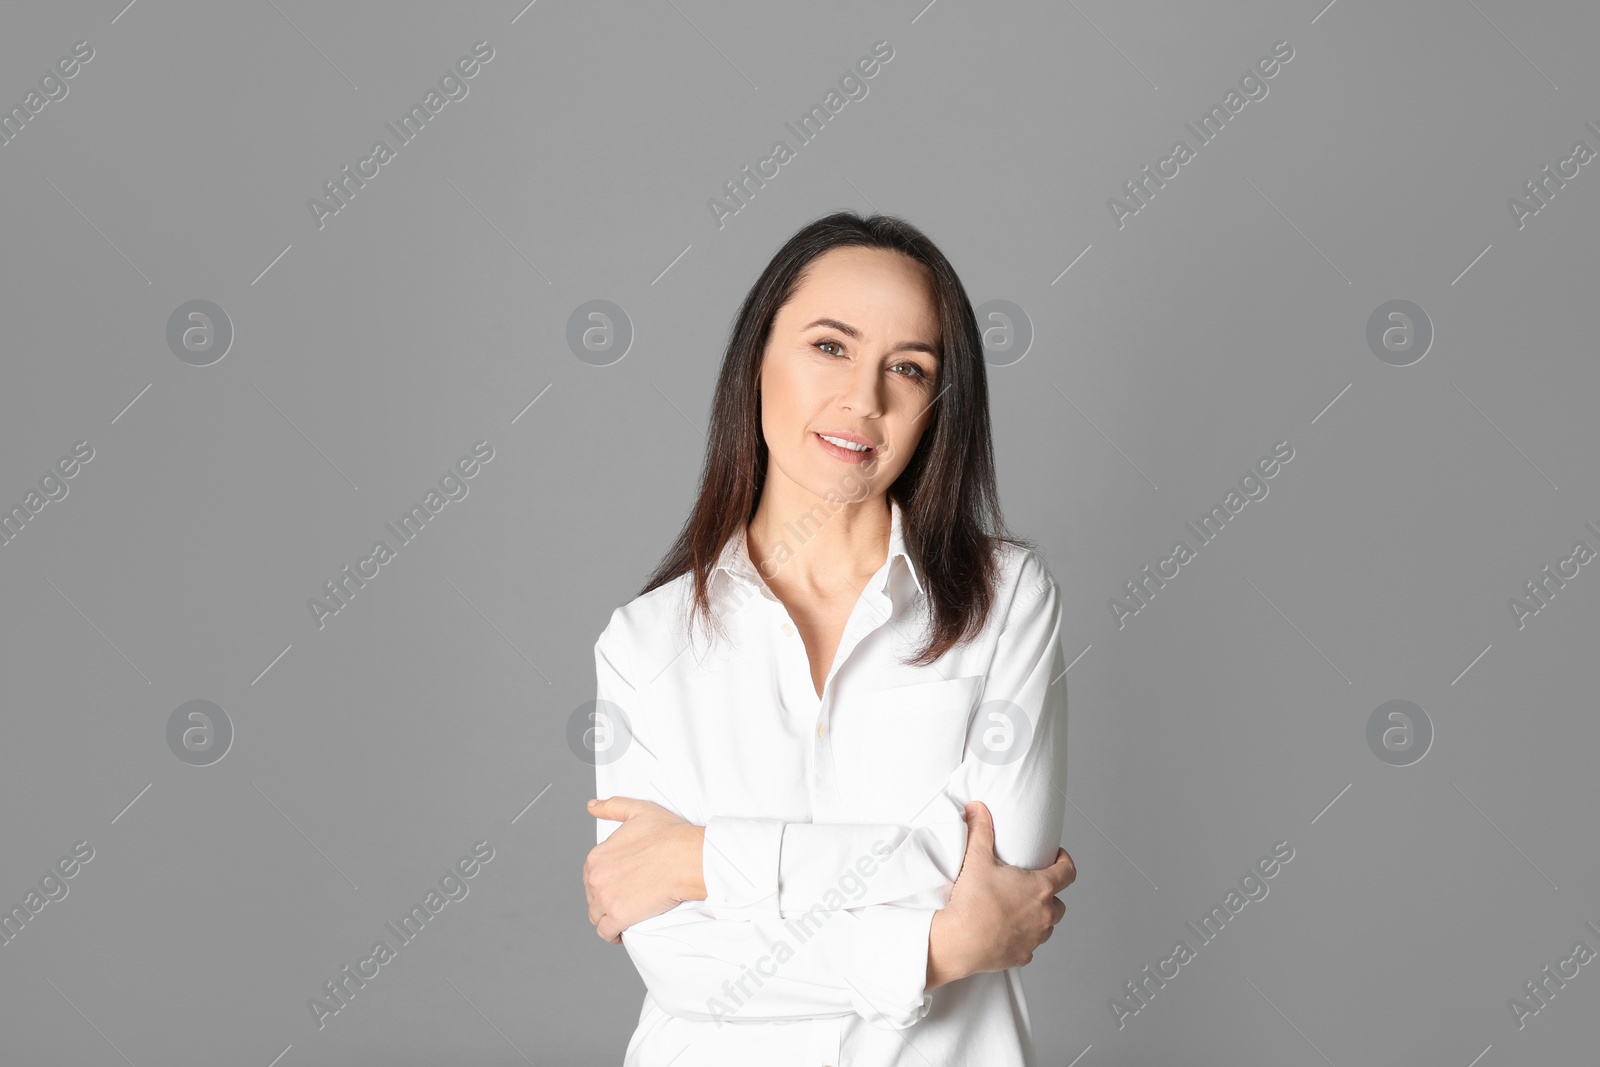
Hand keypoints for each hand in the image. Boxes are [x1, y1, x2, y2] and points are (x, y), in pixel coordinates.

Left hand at [584, 796, 705, 942]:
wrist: (688, 858)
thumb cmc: (669, 835)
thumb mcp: (638, 811)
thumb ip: (611, 807)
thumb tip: (591, 807)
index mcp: (597, 856)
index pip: (590, 875)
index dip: (604, 880)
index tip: (618, 883)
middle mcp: (596, 878)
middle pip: (592, 897)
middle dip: (604, 899)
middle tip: (624, 899)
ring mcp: (606, 899)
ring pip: (596, 916)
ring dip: (606, 918)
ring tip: (621, 917)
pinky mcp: (619, 917)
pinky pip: (605, 932)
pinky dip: (611, 934)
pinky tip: (620, 933)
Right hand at [926, 800, 1075, 988]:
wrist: (959, 941)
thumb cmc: (972, 903)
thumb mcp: (977, 859)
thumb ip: (980, 830)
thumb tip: (977, 810)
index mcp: (1040, 888)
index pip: (1068, 872)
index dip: (1065, 862)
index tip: (1056, 858)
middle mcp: (1044, 915)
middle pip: (1059, 902)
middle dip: (1049, 893)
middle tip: (1030, 885)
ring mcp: (1035, 938)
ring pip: (1047, 926)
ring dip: (1038, 917)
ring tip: (1017, 908)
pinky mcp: (1022, 955)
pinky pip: (1029, 945)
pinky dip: (1022, 938)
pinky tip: (1006, 930)